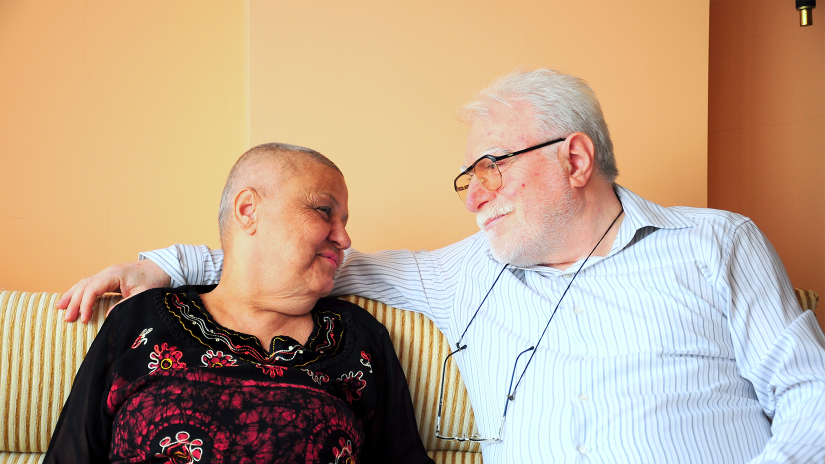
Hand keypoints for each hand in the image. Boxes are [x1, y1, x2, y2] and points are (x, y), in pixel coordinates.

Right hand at [56, 260, 171, 322]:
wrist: (164, 267)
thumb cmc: (155, 280)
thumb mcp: (143, 295)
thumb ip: (125, 305)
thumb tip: (108, 317)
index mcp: (114, 274)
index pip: (92, 289)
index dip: (86, 305)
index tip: (84, 319)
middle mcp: (108, 272)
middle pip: (84, 286)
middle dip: (74, 302)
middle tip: (67, 319)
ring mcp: (108, 274)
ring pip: (84, 283)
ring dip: (72, 295)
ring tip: (60, 307)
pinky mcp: (110, 278)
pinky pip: (90, 284)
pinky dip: (80, 292)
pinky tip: (73, 299)